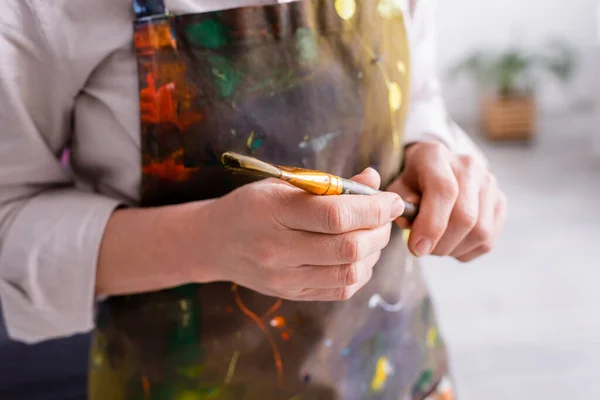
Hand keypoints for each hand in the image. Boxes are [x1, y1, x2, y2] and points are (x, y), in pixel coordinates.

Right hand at [196, 169, 403, 300]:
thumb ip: (329, 183)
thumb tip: (374, 180)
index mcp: (273, 211)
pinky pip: (341, 289)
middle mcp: (277, 249)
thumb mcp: (283, 183)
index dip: (373, 208)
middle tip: (385, 217)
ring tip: (372, 235)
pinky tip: (358, 255)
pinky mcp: (292, 294)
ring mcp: (284, 278)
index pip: (335, 215)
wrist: (214, 242)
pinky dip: (360, 271)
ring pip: (349, 273)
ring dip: (374, 253)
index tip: (391, 200)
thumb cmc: (252, 205)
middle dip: (379, 230)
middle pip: (348, 248)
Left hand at [387, 141, 506, 261]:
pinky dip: (467, 250)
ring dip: (454, 249)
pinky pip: (489, 239)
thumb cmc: (414, 180)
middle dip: (441, 243)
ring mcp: (489, 183)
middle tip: (423, 250)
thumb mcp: (397, 187)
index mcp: (435, 156)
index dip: (431, 225)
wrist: (437, 167)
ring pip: (480, 232)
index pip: (443, 191)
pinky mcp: (500, 201)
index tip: (417, 248)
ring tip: (436, 246)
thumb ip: (399, 204)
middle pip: (465, 216)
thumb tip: (412, 224)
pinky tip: (451, 244)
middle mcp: (468, 166)